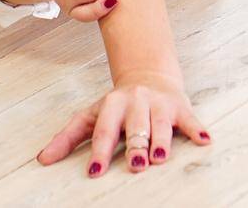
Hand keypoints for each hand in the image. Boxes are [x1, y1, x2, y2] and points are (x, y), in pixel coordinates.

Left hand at [35, 69, 212, 176]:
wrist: (149, 76)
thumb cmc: (118, 106)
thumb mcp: (91, 116)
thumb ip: (68, 138)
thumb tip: (42, 160)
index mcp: (112, 104)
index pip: (105, 130)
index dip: (100, 151)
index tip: (95, 171)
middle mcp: (136, 101)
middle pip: (135, 127)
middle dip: (135, 146)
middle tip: (135, 166)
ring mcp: (159, 103)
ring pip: (161, 123)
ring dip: (161, 140)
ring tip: (159, 158)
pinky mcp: (181, 107)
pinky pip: (190, 120)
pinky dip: (198, 130)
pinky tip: (205, 141)